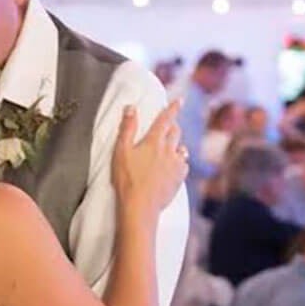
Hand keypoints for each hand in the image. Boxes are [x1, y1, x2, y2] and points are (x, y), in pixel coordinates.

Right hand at [113, 100, 187, 217]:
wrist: (140, 205)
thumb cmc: (127, 178)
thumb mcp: (120, 151)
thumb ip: (127, 128)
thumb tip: (131, 108)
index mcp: (154, 142)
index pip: (165, 120)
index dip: (172, 108)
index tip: (180, 100)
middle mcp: (168, 151)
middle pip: (175, 132)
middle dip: (172, 126)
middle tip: (168, 125)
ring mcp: (176, 165)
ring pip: (181, 149)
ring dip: (176, 144)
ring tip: (170, 147)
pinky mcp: (179, 179)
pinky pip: (183, 165)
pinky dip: (179, 161)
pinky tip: (173, 165)